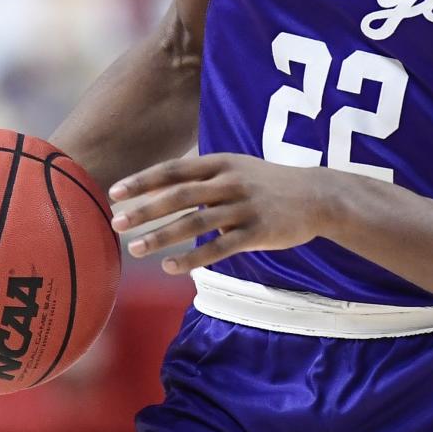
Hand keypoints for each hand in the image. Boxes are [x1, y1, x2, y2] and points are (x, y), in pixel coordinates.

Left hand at [108, 153, 330, 273]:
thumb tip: (159, 187)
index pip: (174, 170)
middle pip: (179, 195)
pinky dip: (193, 258)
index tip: (114, 193)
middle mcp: (230, 182)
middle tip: (115, 222)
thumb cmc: (268, 184)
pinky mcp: (258, 232)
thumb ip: (201, 177)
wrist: (318, 196)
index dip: (143, 181)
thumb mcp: (236, 169)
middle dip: (144, 209)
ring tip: (135, 249)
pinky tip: (170, 268)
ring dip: (162, 236)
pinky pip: (220, 248)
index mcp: (221, 163)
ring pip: (196, 223)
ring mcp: (245, 207)